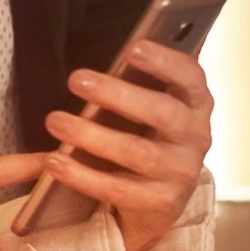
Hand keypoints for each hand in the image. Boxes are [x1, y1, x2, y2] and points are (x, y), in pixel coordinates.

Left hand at [44, 41, 213, 250]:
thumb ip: (130, 84)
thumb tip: (92, 69)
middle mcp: (195, 137)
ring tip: (55, 121)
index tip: (133, 47)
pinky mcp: (161, 203)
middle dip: (118, 94)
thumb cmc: (144, 134)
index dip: (165, 61)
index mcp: (194, 103)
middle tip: (76, 79)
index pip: (190, 77)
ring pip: (137, 152)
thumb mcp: (145, 107)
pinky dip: (83, 176)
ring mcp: (180, 172)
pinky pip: (118, 189)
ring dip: (92, 136)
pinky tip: (54, 161)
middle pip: (162, 113)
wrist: (159, 197)